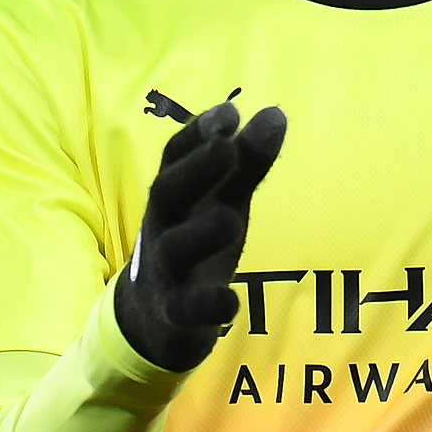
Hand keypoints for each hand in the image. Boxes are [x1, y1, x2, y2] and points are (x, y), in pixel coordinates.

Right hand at [114, 101, 286, 371]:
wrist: (155, 318)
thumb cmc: (196, 242)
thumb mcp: (223, 200)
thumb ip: (247, 162)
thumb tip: (276, 112)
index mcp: (173, 195)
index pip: (174, 157)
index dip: (197, 133)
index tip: (229, 112)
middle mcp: (162, 226)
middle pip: (167, 193)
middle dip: (196, 169)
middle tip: (227, 147)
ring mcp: (165, 270)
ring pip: (174, 249)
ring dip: (201, 232)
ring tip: (231, 219)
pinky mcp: (174, 313)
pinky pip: (186, 308)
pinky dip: (208, 305)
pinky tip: (231, 301)